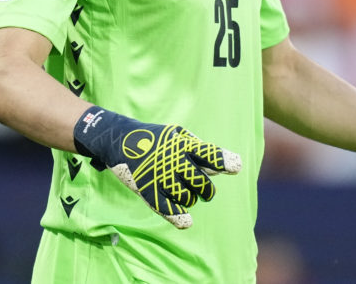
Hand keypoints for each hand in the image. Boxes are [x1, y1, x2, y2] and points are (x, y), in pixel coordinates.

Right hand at [73, 107, 241, 227]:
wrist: (120, 141)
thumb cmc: (155, 139)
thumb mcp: (177, 134)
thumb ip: (198, 149)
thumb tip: (218, 168)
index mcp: (183, 145)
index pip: (208, 154)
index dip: (223, 161)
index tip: (235, 167)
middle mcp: (173, 161)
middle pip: (202, 184)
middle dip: (208, 190)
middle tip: (206, 192)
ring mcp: (160, 177)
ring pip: (188, 198)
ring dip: (191, 199)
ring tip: (184, 193)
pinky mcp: (148, 191)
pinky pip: (169, 210)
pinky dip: (180, 217)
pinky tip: (185, 220)